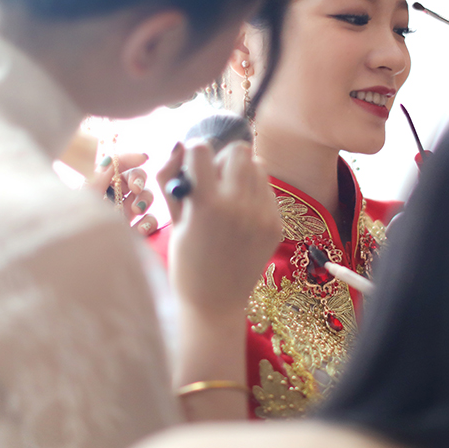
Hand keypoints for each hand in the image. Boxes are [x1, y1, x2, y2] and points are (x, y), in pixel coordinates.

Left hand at [84, 152, 157, 235]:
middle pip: (136, 178)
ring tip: (135, 210)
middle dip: (139, 179)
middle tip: (136, 188)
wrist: (78, 261)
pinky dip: (148, 222)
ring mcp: (125, 215)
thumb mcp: (86, 197)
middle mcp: (113, 197)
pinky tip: (140, 229)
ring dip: (145, 200)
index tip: (143, 158)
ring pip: (146, 197)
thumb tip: (115, 159)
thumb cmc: (77, 226)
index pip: (118, 164)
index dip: (131, 158)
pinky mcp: (134, 232)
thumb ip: (100, 176)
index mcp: (99, 185)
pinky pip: (150, 221)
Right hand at [157, 141, 280, 318]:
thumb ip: (171, 179)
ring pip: (258, 166)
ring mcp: (262, 216)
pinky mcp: (276, 224)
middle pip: (239, 150)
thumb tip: (180, 144)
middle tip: (214, 181)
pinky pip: (268, 190)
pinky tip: (241, 217)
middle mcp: (238, 206)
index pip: (202, 149)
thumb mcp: (173, 220)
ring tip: (229, 199)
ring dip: (241, 174)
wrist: (215, 303)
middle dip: (223, 159)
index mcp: (206, 205)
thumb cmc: (186, 261)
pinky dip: (254, 194)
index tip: (192, 168)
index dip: (193, 154)